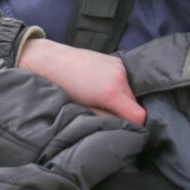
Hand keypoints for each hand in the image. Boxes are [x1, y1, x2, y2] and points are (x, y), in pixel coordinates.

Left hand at [16, 38, 144, 124]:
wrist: (50, 62)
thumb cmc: (63, 89)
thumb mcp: (84, 110)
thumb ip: (105, 120)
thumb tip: (119, 127)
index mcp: (111, 92)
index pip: (139, 115)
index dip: (133, 126)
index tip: (122, 129)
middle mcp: (119, 77)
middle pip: (134, 104)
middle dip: (124, 112)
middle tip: (106, 114)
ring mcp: (119, 67)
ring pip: (129, 92)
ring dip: (121, 99)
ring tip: (100, 99)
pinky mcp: (116, 60)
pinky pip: (124, 80)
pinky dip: (117, 87)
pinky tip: (100, 86)